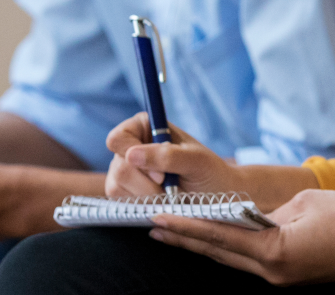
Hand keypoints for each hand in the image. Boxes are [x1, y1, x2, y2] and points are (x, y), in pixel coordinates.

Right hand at [105, 116, 244, 198]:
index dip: (133, 157)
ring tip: (170, 195)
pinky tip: (161, 202)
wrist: (217, 197)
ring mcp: (125, 171)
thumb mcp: (196, 161)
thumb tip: (131, 155)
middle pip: (119, 168)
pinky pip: (121, 202)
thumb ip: (167, 155)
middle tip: (171, 190)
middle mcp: (131, 147)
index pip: (118, 138)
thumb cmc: (210, 173)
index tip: (161, 176)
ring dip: (147, 198)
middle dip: (147, 185)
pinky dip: (143, 206)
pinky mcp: (125, 193)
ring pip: (116, 188)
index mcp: (144, 127)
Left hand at [147, 189, 334, 284]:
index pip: (221, 236)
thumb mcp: (305, 204)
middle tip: (153, 227)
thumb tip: (252, 218)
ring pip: (232, 260)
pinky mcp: (288, 276)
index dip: (188, 226)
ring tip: (173, 234)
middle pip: (219, 253)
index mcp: (274, 252)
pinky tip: (216, 240)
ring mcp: (280, 278)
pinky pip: (250, 261)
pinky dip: (228, 249)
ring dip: (203, 245)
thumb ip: (271, 211)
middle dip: (184, 240)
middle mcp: (272, 272)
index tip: (160, 218)